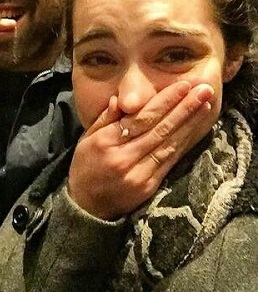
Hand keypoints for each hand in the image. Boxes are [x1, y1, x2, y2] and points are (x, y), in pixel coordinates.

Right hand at [68, 81, 214, 219]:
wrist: (86, 206)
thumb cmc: (85, 167)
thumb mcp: (87, 139)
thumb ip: (105, 118)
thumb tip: (121, 98)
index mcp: (106, 142)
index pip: (140, 118)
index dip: (163, 101)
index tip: (182, 86)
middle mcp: (124, 157)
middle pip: (159, 129)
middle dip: (184, 107)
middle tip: (204, 89)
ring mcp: (138, 174)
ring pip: (169, 144)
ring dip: (190, 123)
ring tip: (206, 105)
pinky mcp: (149, 186)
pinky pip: (170, 161)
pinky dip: (184, 143)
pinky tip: (195, 130)